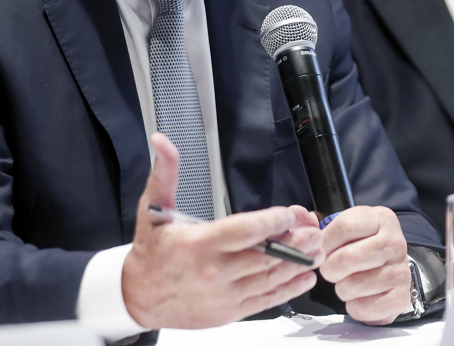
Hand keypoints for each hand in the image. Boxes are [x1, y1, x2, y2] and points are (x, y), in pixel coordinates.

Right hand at [122, 133, 324, 328]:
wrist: (137, 297)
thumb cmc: (150, 253)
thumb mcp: (152, 209)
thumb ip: (164, 173)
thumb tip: (162, 142)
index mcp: (198, 244)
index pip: (244, 231)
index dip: (272, 221)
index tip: (289, 213)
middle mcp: (213, 271)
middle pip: (264, 256)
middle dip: (294, 242)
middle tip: (313, 230)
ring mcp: (223, 294)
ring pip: (269, 278)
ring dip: (297, 264)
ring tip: (315, 249)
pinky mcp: (229, 311)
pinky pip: (265, 300)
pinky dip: (288, 289)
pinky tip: (303, 277)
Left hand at [319, 206, 410, 324]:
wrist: (390, 265)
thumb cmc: (362, 245)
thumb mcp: (347, 225)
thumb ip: (322, 224)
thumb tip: (303, 222)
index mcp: (380, 219)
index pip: (344, 227)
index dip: (324, 242)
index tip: (321, 250)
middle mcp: (395, 242)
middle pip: (347, 258)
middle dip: (330, 269)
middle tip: (332, 270)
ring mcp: (400, 270)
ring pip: (353, 285)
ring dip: (342, 289)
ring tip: (347, 282)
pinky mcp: (401, 297)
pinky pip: (365, 308)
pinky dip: (354, 307)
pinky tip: (358, 297)